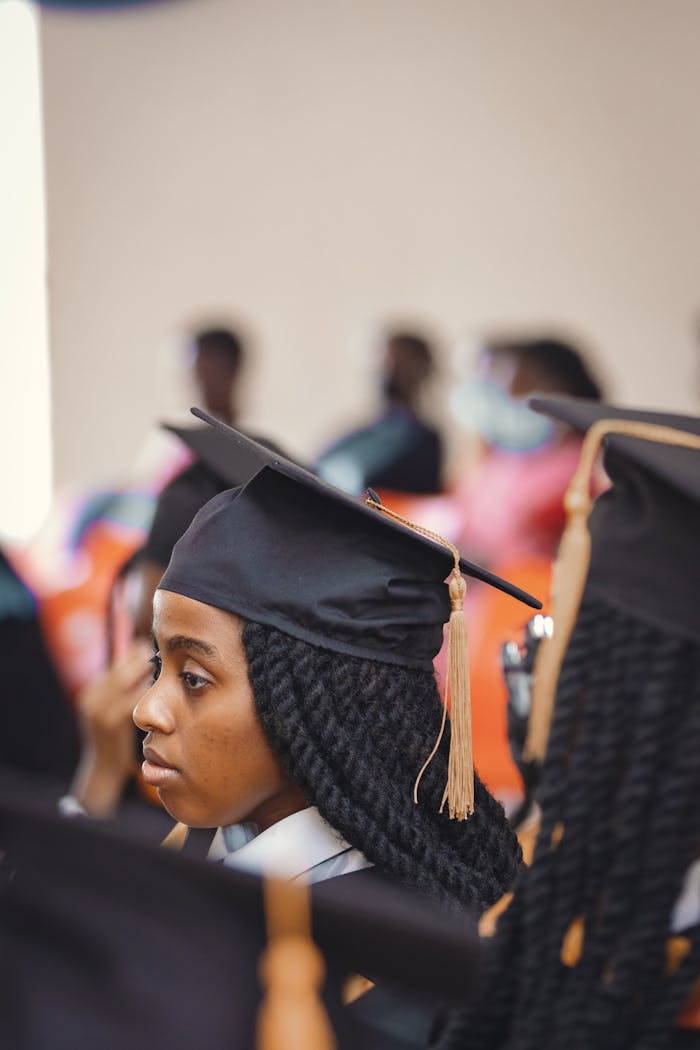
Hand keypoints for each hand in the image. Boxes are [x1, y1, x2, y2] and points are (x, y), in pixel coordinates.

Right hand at [70, 640, 152, 816]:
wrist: (104, 772)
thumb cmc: (116, 738)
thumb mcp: (112, 711)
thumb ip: (122, 690)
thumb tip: (145, 661)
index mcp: (92, 691)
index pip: (116, 661)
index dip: (137, 652)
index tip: (157, 649)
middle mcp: (92, 698)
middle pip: (121, 666)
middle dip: (144, 659)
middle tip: (167, 656)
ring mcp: (99, 711)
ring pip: (126, 679)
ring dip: (148, 672)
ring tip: (167, 669)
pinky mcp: (112, 723)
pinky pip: (133, 698)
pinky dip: (148, 691)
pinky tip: (163, 691)